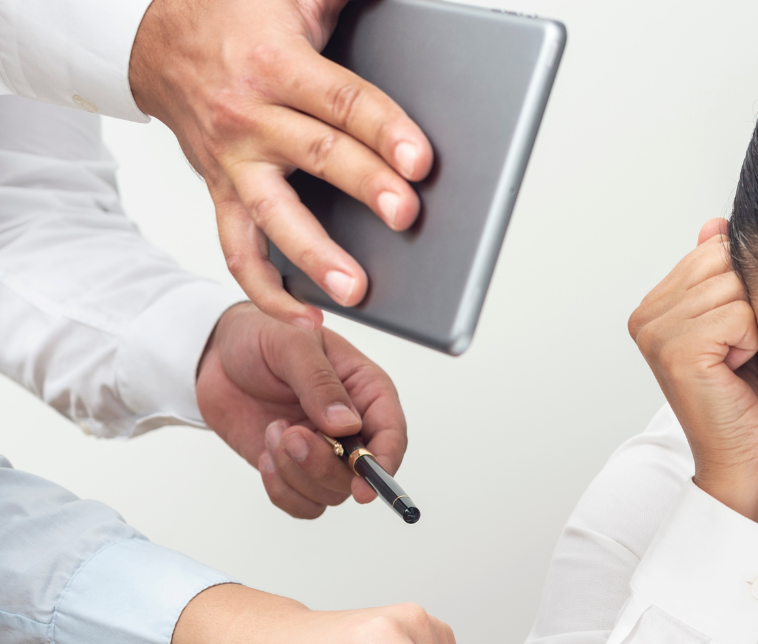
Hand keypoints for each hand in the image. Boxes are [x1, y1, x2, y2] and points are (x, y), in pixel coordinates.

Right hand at [128, 0, 433, 324]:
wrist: (155, 37)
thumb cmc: (239, 18)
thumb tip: (408, 0)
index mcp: (275, 63)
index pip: (340, 101)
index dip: (384, 129)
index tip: (420, 160)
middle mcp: (249, 115)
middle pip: (316, 155)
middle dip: (364, 186)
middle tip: (406, 216)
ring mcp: (232, 160)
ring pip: (273, 213)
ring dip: (314, 254)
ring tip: (356, 290)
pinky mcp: (221, 190)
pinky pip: (237, 247)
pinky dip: (265, 287)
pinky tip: (304, 315)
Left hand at [196, 303, 406, 518]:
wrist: (216, 353)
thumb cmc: (260, 335)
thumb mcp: (291, 343)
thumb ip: (320, 383)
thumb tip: (346, 425)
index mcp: (367, 392)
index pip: (391, 436)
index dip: (383, 464)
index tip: (363, 486)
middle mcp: (353, 428)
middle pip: (360, 474)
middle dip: (322, 465)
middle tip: (290, 436)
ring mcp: (325, 452)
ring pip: (330, 492)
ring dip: (294, 472)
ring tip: (273, 432)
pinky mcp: (295, 469)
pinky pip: (302, 503)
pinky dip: (281, 489)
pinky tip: (265, 455)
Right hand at [628, 219, 757, 522]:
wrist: (741, 462)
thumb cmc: (745, 402)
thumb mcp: (738, 326)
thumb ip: (721, 276)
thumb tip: (716, 224)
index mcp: (655, 306)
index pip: (714, 250)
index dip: (743, 288)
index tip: (737, 335)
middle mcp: (647, 316)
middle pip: (724, 263)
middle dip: (749, 304)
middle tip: (741, 351)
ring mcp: (657, 333)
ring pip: (734, 288)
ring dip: (754, 326)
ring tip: (739, 362)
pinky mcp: (678, 351)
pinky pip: (738, 315)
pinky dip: (752, 342)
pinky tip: (738, 371)